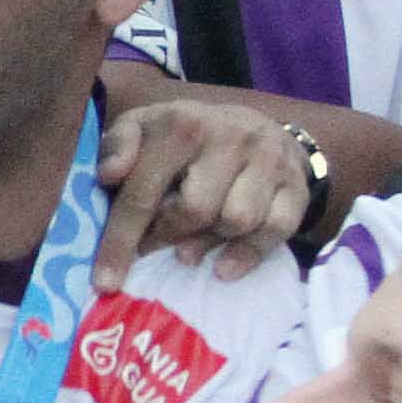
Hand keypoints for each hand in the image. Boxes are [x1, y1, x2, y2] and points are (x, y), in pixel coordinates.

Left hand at [96, 100, 312, 286]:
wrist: (253, 125)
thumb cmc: (185, 136)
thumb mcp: (143, 126)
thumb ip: (118, 146)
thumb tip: (109, 175)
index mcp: (183, 122)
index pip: (145, 190)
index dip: (121, 239)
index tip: (105, 280)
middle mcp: (230, 135)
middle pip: (195, 210)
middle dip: (168, 237)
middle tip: (155, 244)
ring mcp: (269, 159)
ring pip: (236, 221)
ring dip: (208, 243)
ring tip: (191, 246)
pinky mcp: (296, 184)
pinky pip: (276, 230)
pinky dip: (247, 254)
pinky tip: (224, 265)